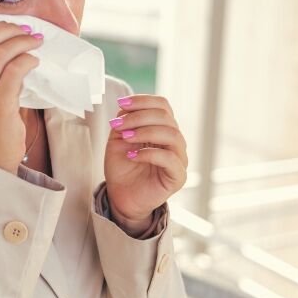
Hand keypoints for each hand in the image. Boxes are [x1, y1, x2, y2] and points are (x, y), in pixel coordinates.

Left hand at [104, 93, 187, 232]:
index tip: (121, 104)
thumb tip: (125, 108)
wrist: (122, 196)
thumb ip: (124, 122)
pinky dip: (149, 153)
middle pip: (165, 116)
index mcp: (162, 128)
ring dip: (145, 132)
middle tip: (118, 125)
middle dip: (138, 117)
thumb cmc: (123, 168)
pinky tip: (132, 156)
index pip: (162, 105)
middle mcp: (174, 141)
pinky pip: (170, 159)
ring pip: (172, 134)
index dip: (143, 101)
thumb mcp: (118, 139)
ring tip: (126, 138)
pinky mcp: (178, 176)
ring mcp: (179, 158)